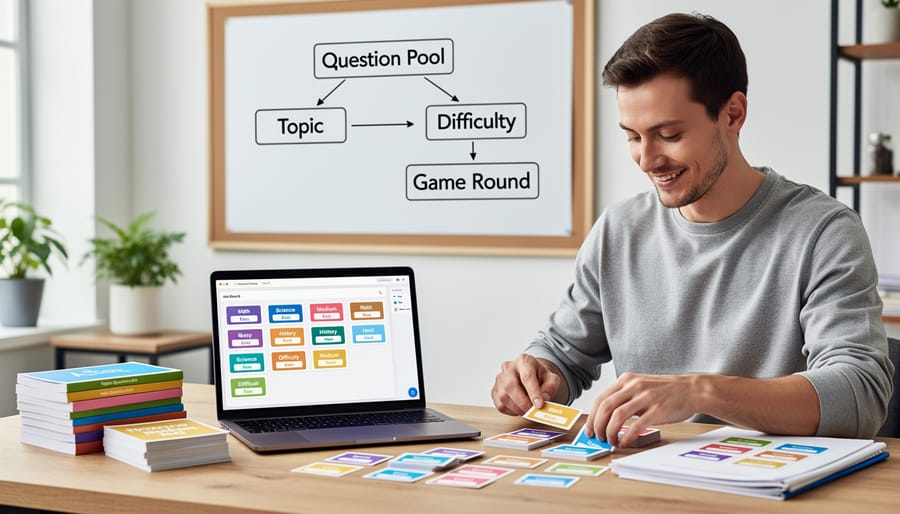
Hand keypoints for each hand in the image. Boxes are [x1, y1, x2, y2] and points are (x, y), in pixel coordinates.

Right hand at [492, 354, 562, 415]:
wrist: (530, 375)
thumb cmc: (539, 376)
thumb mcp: (551, 378)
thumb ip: (550, 388)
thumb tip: (544, 399)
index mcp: (523, 360)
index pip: (527, 376)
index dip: (533, 392)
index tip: (539, 405)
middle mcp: (508, 367)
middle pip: (511, 386)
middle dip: (523, 402)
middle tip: (533, 411)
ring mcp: (499, 379)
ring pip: (504, 397)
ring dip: (517, 408)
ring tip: (528, 410)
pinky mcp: (494, 391)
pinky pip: (500, 405)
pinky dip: (511, 411)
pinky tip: (519, 409)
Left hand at [584, 372, 699, 447]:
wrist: (692, 390)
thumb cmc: (665, 391)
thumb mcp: (640, 387)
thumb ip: (624, 397)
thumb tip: (605, 418)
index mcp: (627, 380)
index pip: (601, 398)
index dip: (592, 416)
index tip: (589, 429)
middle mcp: (634, 386)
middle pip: (605, 407)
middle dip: (598, 425)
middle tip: (598, 438)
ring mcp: (645, 397)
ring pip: (617, 416)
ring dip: (609, 432)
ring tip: (610, 441)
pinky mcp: (657, 410)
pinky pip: (636, 426)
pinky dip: (627, 436)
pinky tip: (624, 442)